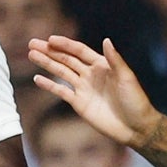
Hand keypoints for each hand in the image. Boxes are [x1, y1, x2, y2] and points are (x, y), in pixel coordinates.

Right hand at [28, 36, 161, 147]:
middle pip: (66, 59)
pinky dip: (48, 85)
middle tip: (32, 43)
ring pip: (61, 72)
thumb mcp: (126, 78)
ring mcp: (83, 88)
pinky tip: (37, 78)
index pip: (79, 51)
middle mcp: (90, 74)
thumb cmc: (135, 101)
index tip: (50, 39)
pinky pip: (61, 91)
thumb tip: (106, 40)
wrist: (135, 127)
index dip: (65, 44)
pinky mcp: (78, 103)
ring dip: (46, 63)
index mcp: (102, 65)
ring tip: (31, 55)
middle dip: (49, 51)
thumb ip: (114, 60)